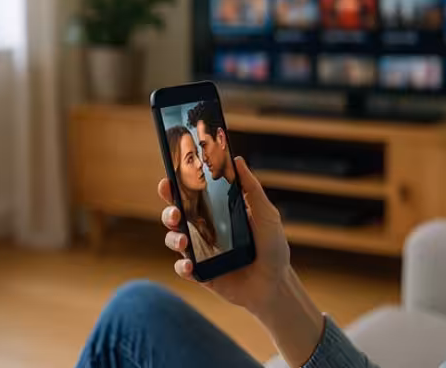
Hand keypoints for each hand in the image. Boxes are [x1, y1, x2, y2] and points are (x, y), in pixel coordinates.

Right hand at [158, 157, 291, 313]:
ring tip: (183, 241)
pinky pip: (183, 268)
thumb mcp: (267, 214)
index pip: (191, 195)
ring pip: (174, 239)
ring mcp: (201, 252)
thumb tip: (237, 160)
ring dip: (173, 238)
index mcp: (216, 212)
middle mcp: (204, 230)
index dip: (175, 187)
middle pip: (176, 215)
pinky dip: (182, 265)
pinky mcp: (201, 273)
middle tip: (175, 212)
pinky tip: (190, 265)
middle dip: (169, 211)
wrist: (276, 284)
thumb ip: (252, 188)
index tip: (168, 180)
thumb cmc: (273, 247)